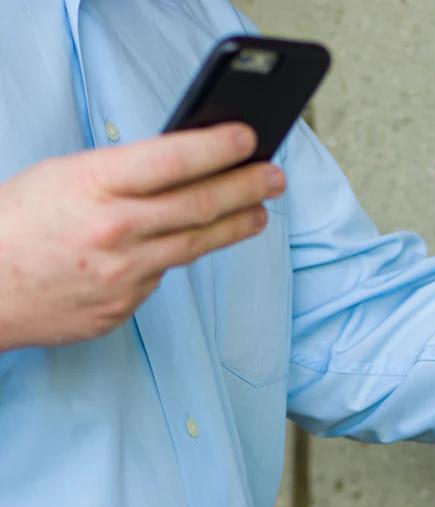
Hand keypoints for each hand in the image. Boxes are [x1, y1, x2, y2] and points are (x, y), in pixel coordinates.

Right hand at [0, 123, 285, 350]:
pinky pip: (162, 275)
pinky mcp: (127, 305)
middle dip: (246, 187)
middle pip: (200, 205)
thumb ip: (119, 176)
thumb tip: (178, 169)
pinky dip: (174, 256)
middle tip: (274, 177)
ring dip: (235, 226)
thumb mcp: (61, 178)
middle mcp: (116, 230)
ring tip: (258, 212)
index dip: (218, 148)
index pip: (173, 160)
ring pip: (195, 244)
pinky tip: (184, 246)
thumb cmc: (15, 226)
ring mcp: (125, 273)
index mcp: (94, 185)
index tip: (249, 138)